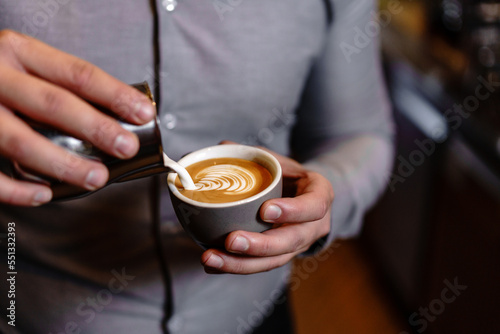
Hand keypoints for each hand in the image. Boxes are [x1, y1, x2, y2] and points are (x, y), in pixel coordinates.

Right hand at [0, 30, 154, 205]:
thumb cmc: (2, 76)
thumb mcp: (29, 65)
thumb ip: (63, 86)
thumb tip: (118, 114)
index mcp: (20, 52)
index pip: (77, 74)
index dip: (115, 95)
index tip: (143, 113)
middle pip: (52, 105)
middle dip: (96, 128)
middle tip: (125, 147)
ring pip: (21, 140)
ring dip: (64, 164)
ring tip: (96, 178)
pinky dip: (18, 189)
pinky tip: (45, 194)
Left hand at [201, 148, 333, 273]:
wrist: (302, 196)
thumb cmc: (289, 176)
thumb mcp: (280, 161)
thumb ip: (254, 155)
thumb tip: (221, 147)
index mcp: (319, 195)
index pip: (314, 206)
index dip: (293, 211)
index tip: (265, 210)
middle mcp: (313, 226)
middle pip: (291, 241)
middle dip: (260, 245)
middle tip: (231, 241)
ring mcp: (298, 245)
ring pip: (274, 261)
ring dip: (241, 263)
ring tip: (211, 258)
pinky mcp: (280, 256)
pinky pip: (259, 266)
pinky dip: (233, 266)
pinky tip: (211, 265)